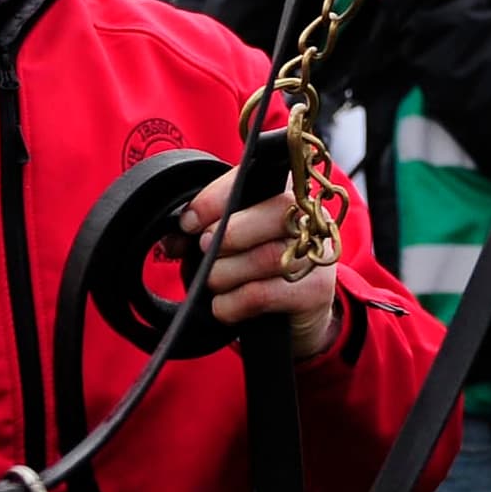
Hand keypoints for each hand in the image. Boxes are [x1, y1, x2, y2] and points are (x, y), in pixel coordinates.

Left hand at [183, 166, 341, 358]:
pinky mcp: (315, 292)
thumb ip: (207, 230)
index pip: (261, 178)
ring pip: (267, 256)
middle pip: (278, 211)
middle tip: (204, 249)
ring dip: (225, 273)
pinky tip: (225, 305)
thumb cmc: (258, 269)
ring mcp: (318, 255)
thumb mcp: (235, 242)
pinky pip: (262, 294)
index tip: (189, 221)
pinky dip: (231, 303)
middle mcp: (312, 219)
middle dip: (229, 233)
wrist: (294, 313)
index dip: (219, 197)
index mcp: (290, 192)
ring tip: (215, 281)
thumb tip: (173, 238)